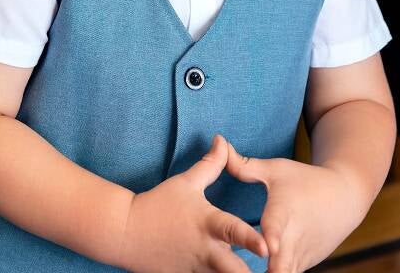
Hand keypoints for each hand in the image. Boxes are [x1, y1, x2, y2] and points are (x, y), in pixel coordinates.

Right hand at [116, 133, 268, 272]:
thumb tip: (223, 140)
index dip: (251, 240)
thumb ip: (211, 165)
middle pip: (235, 272)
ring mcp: (196, 271)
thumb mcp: (186, 182)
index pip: (233, 232)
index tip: (268, 247)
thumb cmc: (159, 204)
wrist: (126, 231)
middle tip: (273, 271)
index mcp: (208, 224)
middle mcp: (206, 251)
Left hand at [223, 140, 360, 271]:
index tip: (267, 247)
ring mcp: (301, 255)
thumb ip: (245, 165)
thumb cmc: (304, 180)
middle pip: (282, 263)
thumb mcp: (275, 169)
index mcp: (284, 209)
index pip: (277, 225)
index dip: (270, 237)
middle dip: (270, 270)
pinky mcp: (304, 265)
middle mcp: (294, 236)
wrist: (344, 197)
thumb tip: (218, 143)